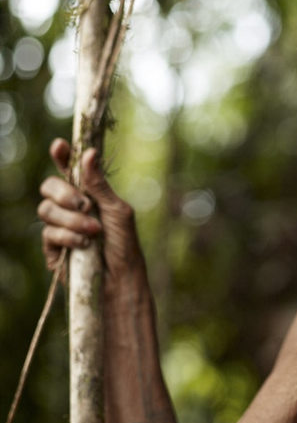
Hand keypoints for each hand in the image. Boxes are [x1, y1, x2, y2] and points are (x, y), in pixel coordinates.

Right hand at [37, 138, 142, 280]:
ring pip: (46, 210)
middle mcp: (70, 207)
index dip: (61, 156)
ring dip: (72, 219)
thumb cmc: (124, 242)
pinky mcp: (52, 247)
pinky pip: (48, 233)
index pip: (69, 170)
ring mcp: (59, 226)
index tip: (59, 145)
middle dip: (64, 193)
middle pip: (49, 187)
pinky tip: (84, 245)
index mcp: (88, 194)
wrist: (121, 277)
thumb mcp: (117, 210)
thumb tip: (88, 153)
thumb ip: (99, 185)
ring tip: (94, 231)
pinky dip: (68, 237)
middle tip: (85, 204)